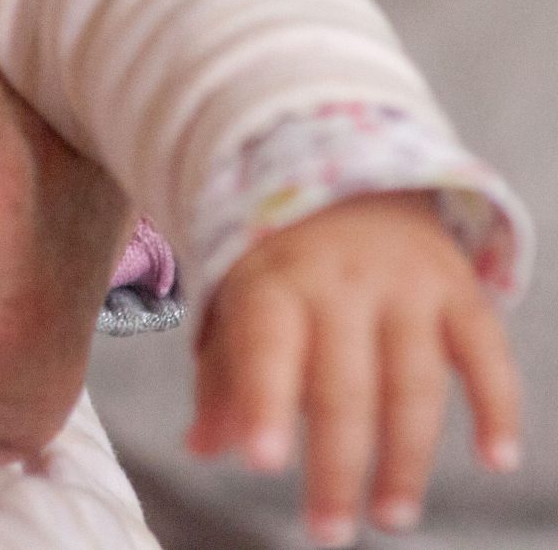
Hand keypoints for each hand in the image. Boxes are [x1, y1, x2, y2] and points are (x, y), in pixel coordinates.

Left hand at [188, 192, 520, 545]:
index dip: (263, 404)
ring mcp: (406, 286)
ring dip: (407, 459)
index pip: (265, 349)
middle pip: (343, 385)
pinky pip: (486, 354)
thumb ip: (224, 378)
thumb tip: (202, 448)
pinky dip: (497, 407)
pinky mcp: (461, 292)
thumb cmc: (283, 267)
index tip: (261, 464)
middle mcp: (340, 283)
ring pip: (413, 382)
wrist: (350, 184)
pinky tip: (497, 460)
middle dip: (337, 466)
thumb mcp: (240, 306)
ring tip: (390, 516)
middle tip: (328, 531)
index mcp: (273, 285)